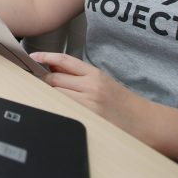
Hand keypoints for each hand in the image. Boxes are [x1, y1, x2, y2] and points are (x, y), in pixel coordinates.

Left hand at [30, 52, 150, 138]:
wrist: (143, 121)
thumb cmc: (121, 102)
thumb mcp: (102, 81)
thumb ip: (78, 75)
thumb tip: (53, 68)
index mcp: (95, 74)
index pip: (65, 61)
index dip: (46, 56)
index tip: (34, 56)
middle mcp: (91, 86)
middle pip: (54, 79)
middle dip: (46, 82)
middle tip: (43, 85)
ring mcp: (88, 104)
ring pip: (56, 95)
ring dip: (49, 96)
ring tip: (52, 99)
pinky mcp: (87, 118)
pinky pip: (63, 110)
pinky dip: (56, 108)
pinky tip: (57, 109)